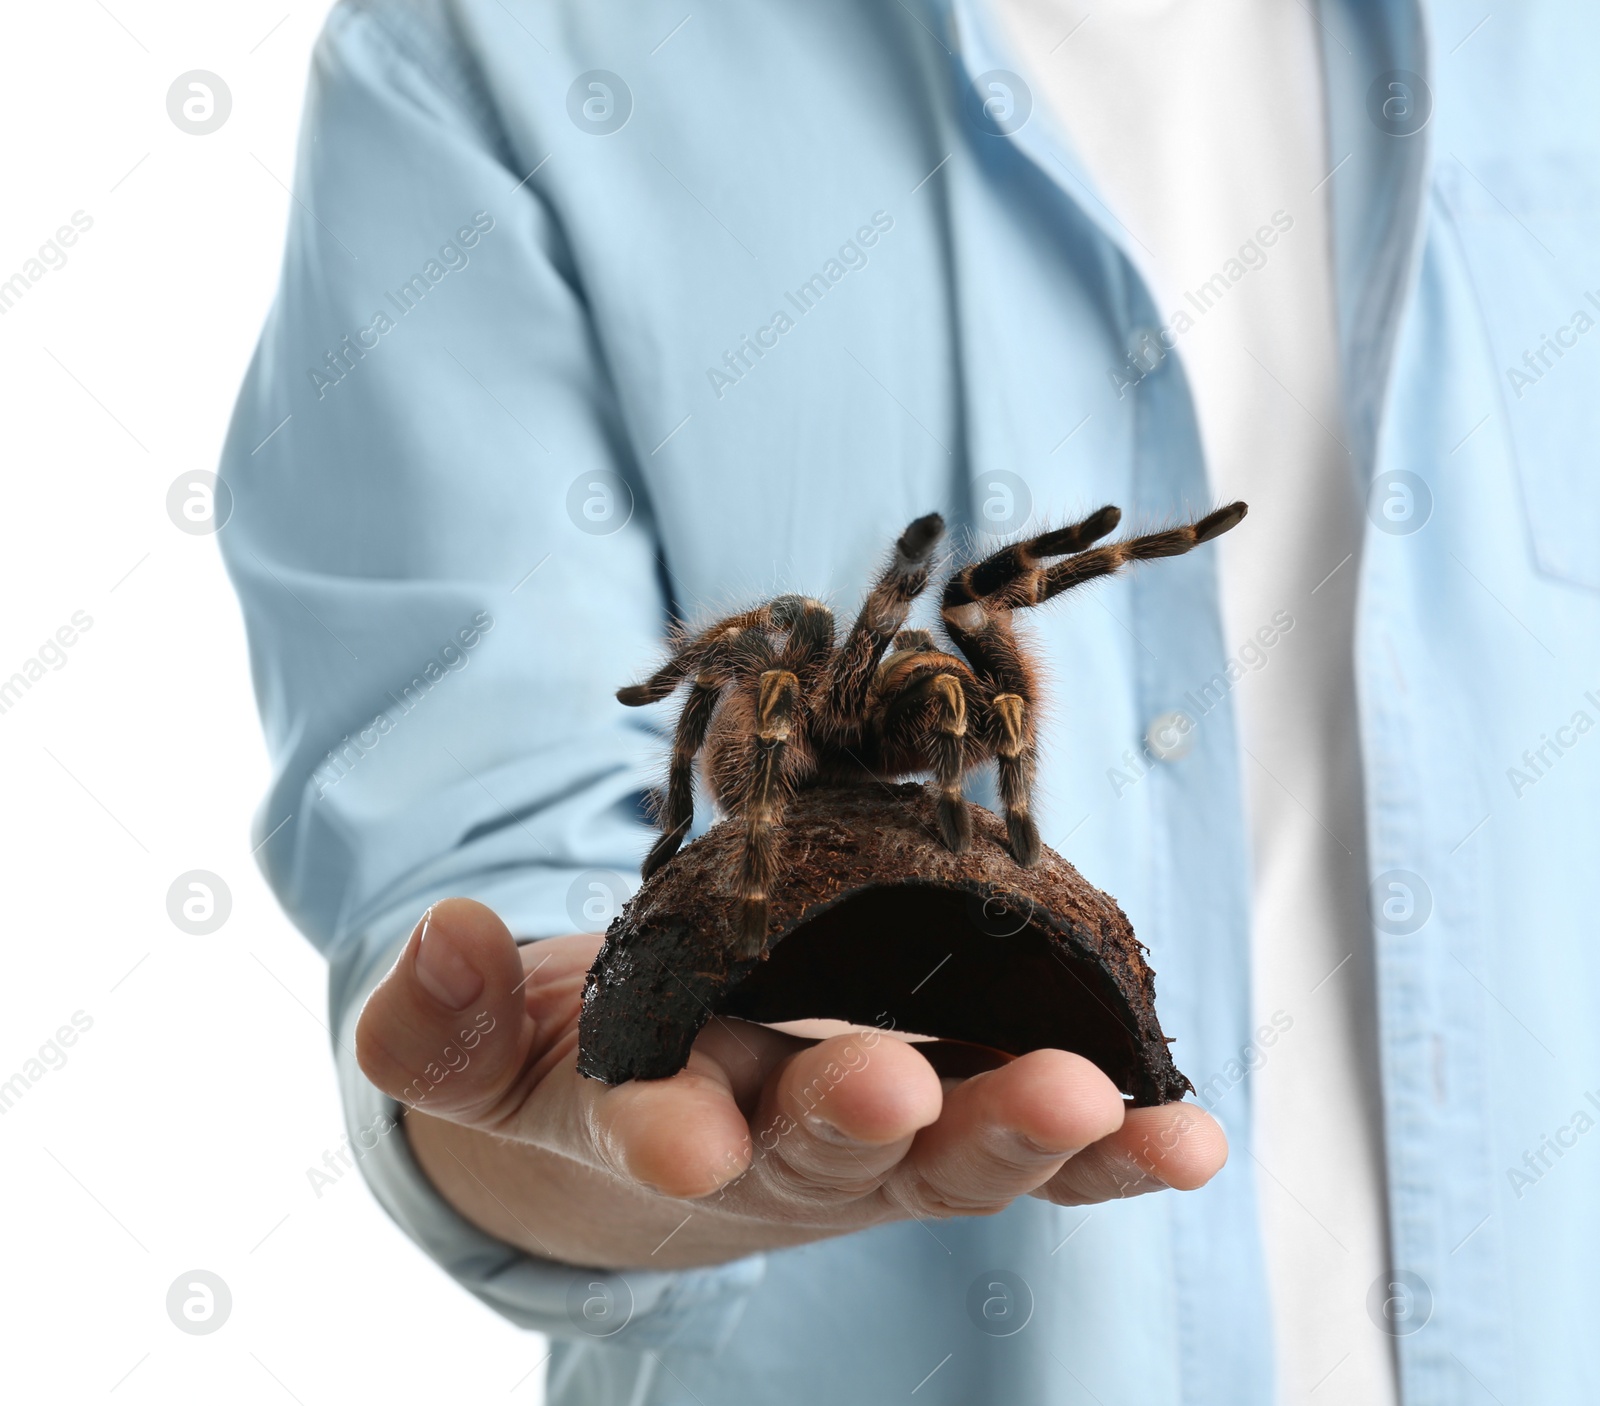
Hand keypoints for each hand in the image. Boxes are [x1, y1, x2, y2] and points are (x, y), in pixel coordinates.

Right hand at [355, 898, 1227, 1268]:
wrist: (679, 1108)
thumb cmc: (587, 1052)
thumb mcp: (490, 1044)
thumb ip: (444, 1015)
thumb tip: (436, 936)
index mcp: (658, 1118)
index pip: (655, 1136)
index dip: (669, 1137)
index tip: (679, 1140)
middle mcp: (782, 1146)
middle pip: (826, 1149)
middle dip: (856, 1121)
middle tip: (891, 1087)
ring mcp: (887, 1142)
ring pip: (958, 1154)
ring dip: (1024, 1133)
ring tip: (1094, 1105)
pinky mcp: (962, 1111)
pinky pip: (1050, 1144)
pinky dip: (1119, 1145)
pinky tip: (1185, 1134)